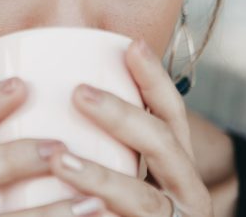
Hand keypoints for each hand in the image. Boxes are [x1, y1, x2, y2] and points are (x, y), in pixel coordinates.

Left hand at [0, 40, 212, 216]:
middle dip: (121, 115)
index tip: (132, 46)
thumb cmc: (116, 210)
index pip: (171, 113)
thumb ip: (107, 143)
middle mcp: (187, 190)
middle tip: (78, 93)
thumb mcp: (122, 174)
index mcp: (177, 163)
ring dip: (99, 177)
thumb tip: (60, 94)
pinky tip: (75, 210)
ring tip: (58, 161)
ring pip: (141, 199)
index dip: (155, 79)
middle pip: (161, 143)